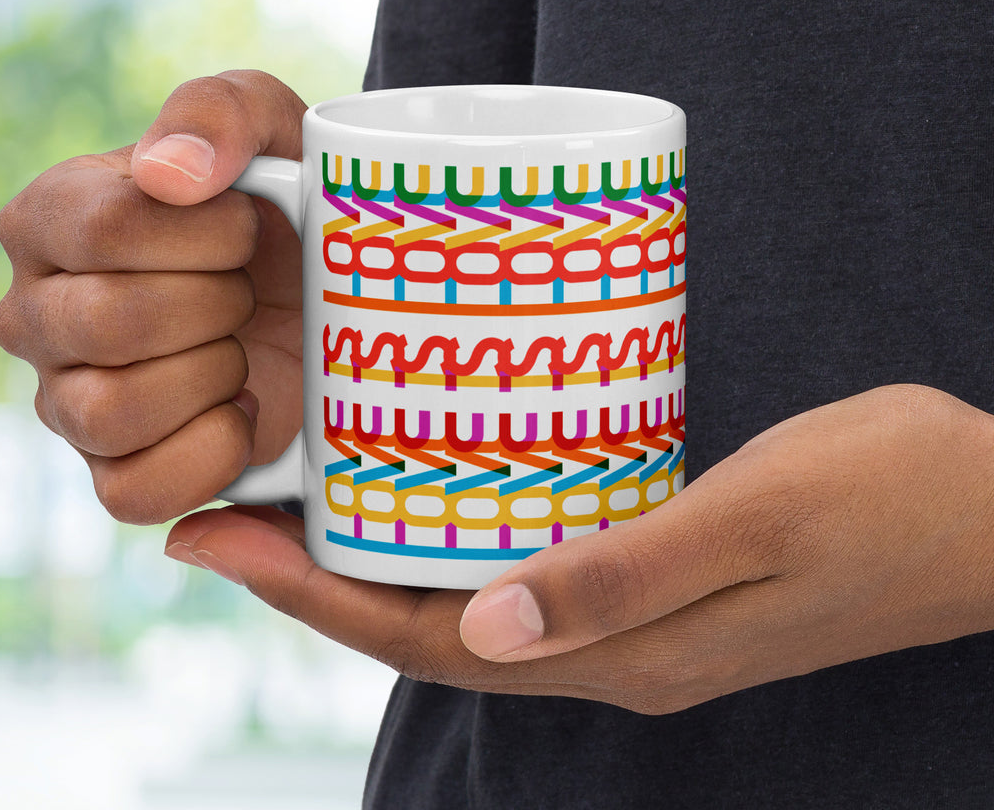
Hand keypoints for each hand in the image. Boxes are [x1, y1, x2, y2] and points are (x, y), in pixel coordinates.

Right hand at [0, 69, 306, 523]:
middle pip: (111, 322)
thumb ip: (219, 112)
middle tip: (249, 293)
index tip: (250, 227)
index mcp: (53, 218)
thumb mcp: (273, 129)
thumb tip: (168, 173)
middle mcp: (38, 313)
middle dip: (217, 304)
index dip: (206, 235)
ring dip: (211, 375)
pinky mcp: (115, 473)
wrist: (324, 295)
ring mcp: (67, 401)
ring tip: (241, 347)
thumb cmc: (286, 207)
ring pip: (110, 411)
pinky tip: (244, 409)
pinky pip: (134, 492)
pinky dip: (210, 454)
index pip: (105, 229)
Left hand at [163, 385, 993, 712]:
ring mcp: (637, 613)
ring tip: (304, 497)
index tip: (219, 540)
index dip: (311, 596)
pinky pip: (524, 563)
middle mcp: (615, 647)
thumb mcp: (759, 516)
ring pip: (467, 596)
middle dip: (316, 578)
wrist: (987, 508)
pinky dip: (454, 534)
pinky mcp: (657, 567)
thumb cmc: (887, 495)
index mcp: (626, 650)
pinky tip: (433, 486)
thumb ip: (626, 574)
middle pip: (427, 623)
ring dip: (378, 556)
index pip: (427, 636)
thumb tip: (487, 624)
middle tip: (232, 508)